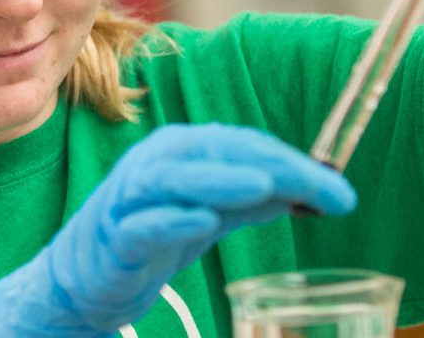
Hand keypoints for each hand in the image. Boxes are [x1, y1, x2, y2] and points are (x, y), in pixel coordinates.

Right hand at [0, 124, 356, 336]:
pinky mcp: (116, 237)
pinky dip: (172, 219)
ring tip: (265, 185)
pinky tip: (203, 220)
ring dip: (220, 179)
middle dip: (275, 168)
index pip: (245, 145)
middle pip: (218, 153)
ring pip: (177, 179)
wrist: (86, 277)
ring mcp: (133, 198)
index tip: (338, 190)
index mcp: (184, 150)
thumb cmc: (151, 236)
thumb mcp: (212, 213)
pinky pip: (144, 224)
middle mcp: (157, 163)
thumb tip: (316, 190)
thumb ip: (256, 198)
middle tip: (325, 189)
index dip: (293, 163)